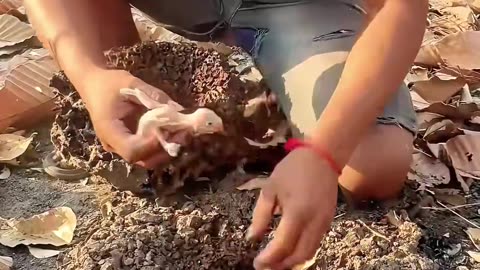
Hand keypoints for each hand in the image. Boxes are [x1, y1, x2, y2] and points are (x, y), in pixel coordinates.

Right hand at [80, 69, 181, 167]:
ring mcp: (120, 146)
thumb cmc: (109, 82)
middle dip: (164, 150)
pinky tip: (173, 134)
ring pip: (146, 159)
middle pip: (141, 159)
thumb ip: (154, 96)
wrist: (92, 83)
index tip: (168, 130)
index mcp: (109, 130)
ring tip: (182, 134)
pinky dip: (161, 147)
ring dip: (165, 150)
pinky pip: (146, 153)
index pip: (132, 150)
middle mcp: (113, 144)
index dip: (153, 145)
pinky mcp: (128, 144)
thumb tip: (178, 109)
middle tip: (184, 134)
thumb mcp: (131, 83)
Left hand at [247, 148, 338, 269]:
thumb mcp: (270, 189)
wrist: (322, 156)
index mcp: (297, 213)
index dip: (269, 258)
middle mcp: (314, 222)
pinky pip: (315, 243)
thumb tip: (252, 238)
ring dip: (292, 261)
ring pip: (310, 253)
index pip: (282, 245)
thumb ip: (261, 216)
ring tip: (275, 261)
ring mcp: (324, 223)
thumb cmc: (292, 170)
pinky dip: (301, 252)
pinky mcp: (329, 221)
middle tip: (265, 266)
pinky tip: (289, 250)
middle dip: (281, 265)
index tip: (256, 263)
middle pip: (299, 256)